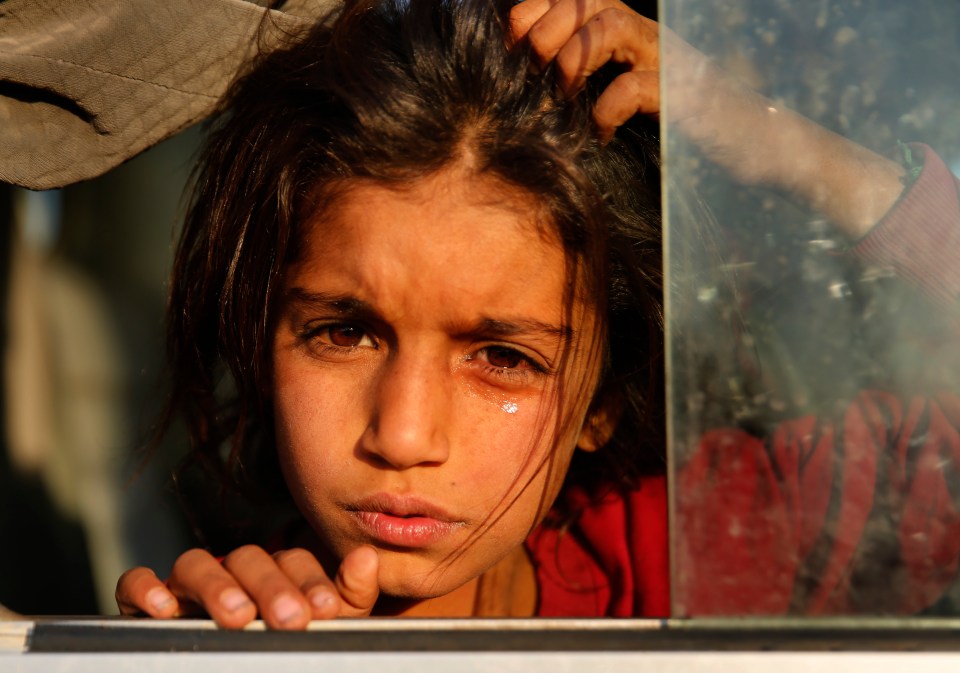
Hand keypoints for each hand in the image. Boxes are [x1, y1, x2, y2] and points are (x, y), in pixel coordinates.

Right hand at [116, 545, 379, 629]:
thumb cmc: (287, 652)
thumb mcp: (326, 631)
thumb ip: (351, 597)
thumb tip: (367, 557)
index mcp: (275, 576)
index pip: (293, 560)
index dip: (310, 581)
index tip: (325, 610)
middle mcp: (232, 575)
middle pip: (248, 558)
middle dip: (271, 587)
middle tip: (290, 620)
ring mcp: (187, 588)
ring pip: (195, 562)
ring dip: (217, 586)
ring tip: (238, 616)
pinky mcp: (144, 606)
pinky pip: (136, 584)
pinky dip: (145, 588)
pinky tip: (164, 609)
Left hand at [512, 0, 904, 237]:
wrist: (761, 153)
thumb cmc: (686, 132)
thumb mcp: (629, 103)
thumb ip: (592, 86)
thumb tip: (536, 90)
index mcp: (633, 33)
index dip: (538, 7)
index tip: (509, 40)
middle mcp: (651, 36)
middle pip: (589, 0)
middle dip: (546, 28)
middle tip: (528, 68)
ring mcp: (670, 61)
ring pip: (609, 26)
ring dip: (572, 58)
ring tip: (560, 95)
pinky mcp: (685, 97)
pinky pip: (633, 86)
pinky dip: (605, 109)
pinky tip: (600, 134)